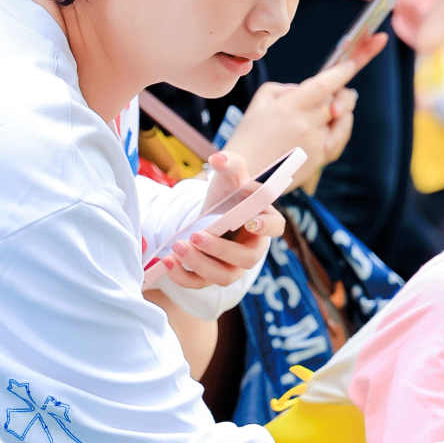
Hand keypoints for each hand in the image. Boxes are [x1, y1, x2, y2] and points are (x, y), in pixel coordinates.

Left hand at [160, 151, 281, 289]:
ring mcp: (234, 266)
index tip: (251, 222)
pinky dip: (184, 277)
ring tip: (177, 248)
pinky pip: (201, 284)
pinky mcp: (212, 275)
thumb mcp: (230, 174)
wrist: (214, 212)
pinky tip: (168, 263)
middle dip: (220, 250)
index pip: (275, 227)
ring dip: (200, 265)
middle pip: (246, 258)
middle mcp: (253, 248)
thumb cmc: (229, 193)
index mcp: (265, 221)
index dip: (266, 226)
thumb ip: (229, 163)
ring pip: (224, 276)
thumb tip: (218, 158)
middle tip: (196, 236)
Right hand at [224, 34, 386, 186]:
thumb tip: (304, 89)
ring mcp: (314, 143)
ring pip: (340, 121)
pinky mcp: (319, 159)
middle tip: (338, 93)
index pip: (322, 85)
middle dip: (340, 96)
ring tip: (334, 112)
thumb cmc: (248, 139)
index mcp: (287, 107)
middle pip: (336, 102)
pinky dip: (338, 130)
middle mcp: (304, 125)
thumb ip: (284, 89)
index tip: (350, 64)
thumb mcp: (258, 104)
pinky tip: (332, 128)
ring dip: (340, 114)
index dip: (340, 73)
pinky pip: (338, 139)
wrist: (245, 177)